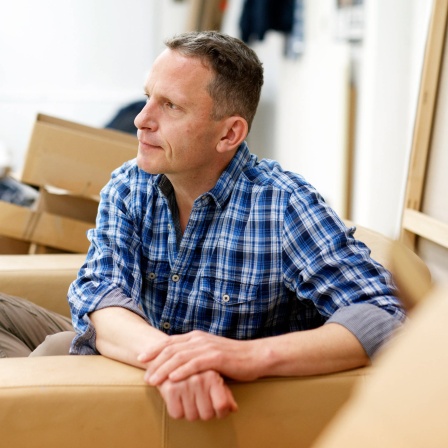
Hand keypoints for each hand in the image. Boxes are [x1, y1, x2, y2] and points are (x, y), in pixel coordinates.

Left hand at [138, 330, 264, 385]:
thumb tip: (177, 364)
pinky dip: (182, 371)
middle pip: (171, 349)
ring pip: (180, 357)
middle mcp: (199, 339)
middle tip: (145, 375)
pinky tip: (173, 379)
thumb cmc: (231, 358)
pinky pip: (195, 364)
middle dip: (155, 362)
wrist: (255, 356)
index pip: (170, 342)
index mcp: (196, 337)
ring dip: (164, 369)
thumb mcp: (209, 352)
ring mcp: (208, 347)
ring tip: (153, 380)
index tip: (141, 358)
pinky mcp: (217, 357)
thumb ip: (194, 354)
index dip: (154, 349)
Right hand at [156, 370, 237, 420]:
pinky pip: (177, 414)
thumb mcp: (215, 380)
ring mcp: (184, 383)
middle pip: (207, 414)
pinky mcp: (169, 388)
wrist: (172, 360)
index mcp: (212, 376)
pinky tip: (178, 400)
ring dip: (190, 412)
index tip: (218, 410)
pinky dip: (177, 411)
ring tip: (189, 400)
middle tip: (201, 403)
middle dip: (204, 412)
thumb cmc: (197, 372)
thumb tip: (234, 409)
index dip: (221, 412)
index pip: (221, 406)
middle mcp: (199, 379)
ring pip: (192, 416)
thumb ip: (226, 394)